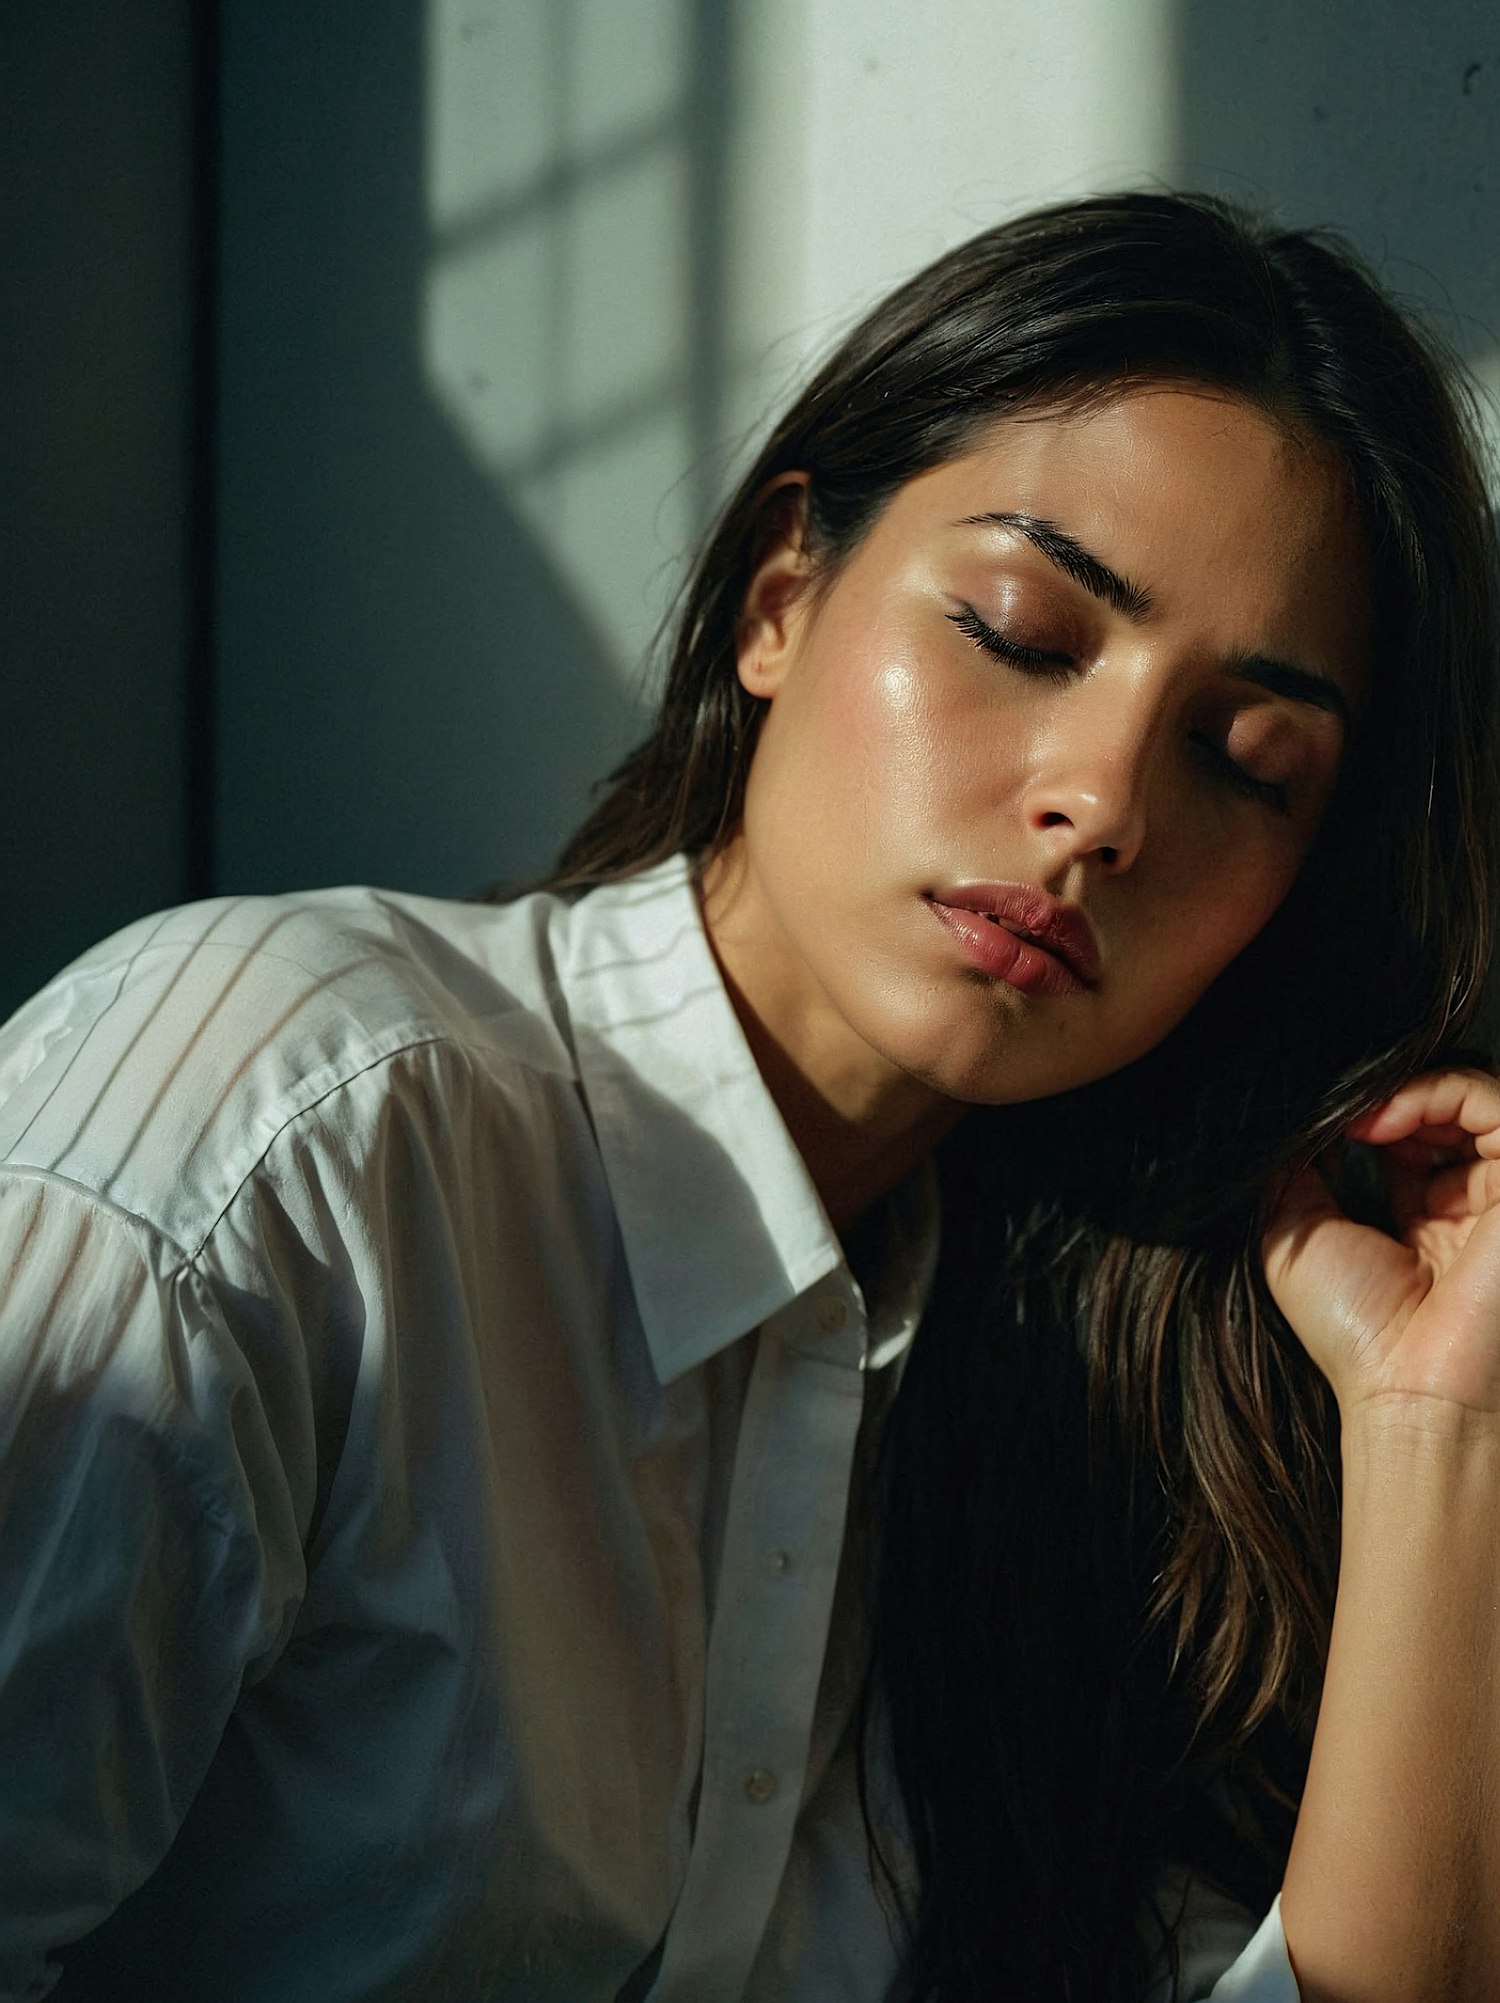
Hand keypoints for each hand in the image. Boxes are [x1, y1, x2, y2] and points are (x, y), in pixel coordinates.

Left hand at [1262, 1068, 1499, 1421]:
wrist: (1408, 1386)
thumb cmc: (1356, 1331)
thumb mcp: (1294, 1236)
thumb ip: (1296, 1171)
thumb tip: (1294, 1119)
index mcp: (1426, 1219)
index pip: (1411, 1135)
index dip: (1367, 1114)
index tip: (1323, 1122)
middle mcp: (1470, 1204)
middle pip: (1443, 1109)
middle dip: (1388, 1097)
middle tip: (1342, 1114)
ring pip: (1474, 1097)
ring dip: (1410, 1090)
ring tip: (1362, 1117)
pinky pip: (1496, 1103)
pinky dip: (1438, 1093)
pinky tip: (1385, 1120)